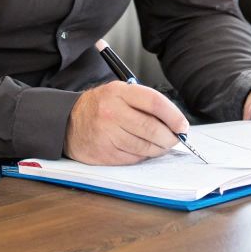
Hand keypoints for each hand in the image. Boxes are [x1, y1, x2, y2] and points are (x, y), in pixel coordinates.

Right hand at [64, 83, 188, 164]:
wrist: (68, 122)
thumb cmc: (101, 106)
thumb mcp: (120, 93)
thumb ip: (145, 103)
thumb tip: (175, 122)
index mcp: (118, 93)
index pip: (154, 102)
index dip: (174, 116)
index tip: (183, 125)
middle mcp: (111, 113)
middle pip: (152, 128)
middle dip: (170, 137)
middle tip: (176, 138)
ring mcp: (106, 134)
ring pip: (145, 147)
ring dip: (159, 148)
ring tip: (162, 145)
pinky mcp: (104, 153)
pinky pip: (133, 158)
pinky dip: (144, 156)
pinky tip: (144, 150)